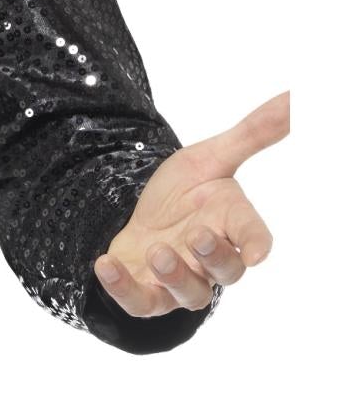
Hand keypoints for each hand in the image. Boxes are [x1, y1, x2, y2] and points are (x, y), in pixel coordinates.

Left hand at [91, 90, 287, 316]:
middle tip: (198, 235)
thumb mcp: (209, 158)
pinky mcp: (147, 295)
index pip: (253, 238)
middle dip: (215, 256)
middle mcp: (211, 260)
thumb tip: (293, 96)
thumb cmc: (183, 194)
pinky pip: (139, 303)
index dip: (257, 244)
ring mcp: (180, 282)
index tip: (258, 252)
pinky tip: (103, 265)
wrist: (140, 218)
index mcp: (231, 225)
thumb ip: (250, 134)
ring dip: (175, 275)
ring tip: (157, 251)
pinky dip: (122, 288)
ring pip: (190, 294)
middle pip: (226, 271)